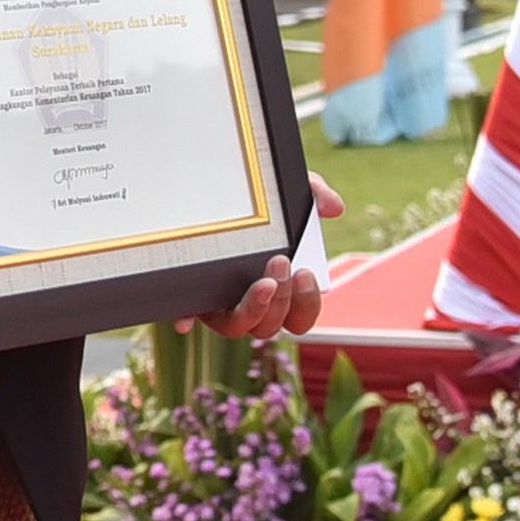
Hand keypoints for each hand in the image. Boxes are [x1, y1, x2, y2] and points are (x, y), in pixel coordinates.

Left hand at [194, 173, 346, 340]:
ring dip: (255, 309)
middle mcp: (252, 305)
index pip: (300, 318)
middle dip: (282, 300)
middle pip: (271, 326)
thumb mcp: (284, 193)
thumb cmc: (258, 204)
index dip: (307, 304)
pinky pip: (187, 316)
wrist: (212, 192)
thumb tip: (334, 207)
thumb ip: (313, 195)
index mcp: (280, 290)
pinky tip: (185, 320)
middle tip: (281, 262)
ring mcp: (220, 304)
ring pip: (238, 328)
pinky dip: (185, 319)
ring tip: (263, 280)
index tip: (306, 272)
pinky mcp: (191, 297)